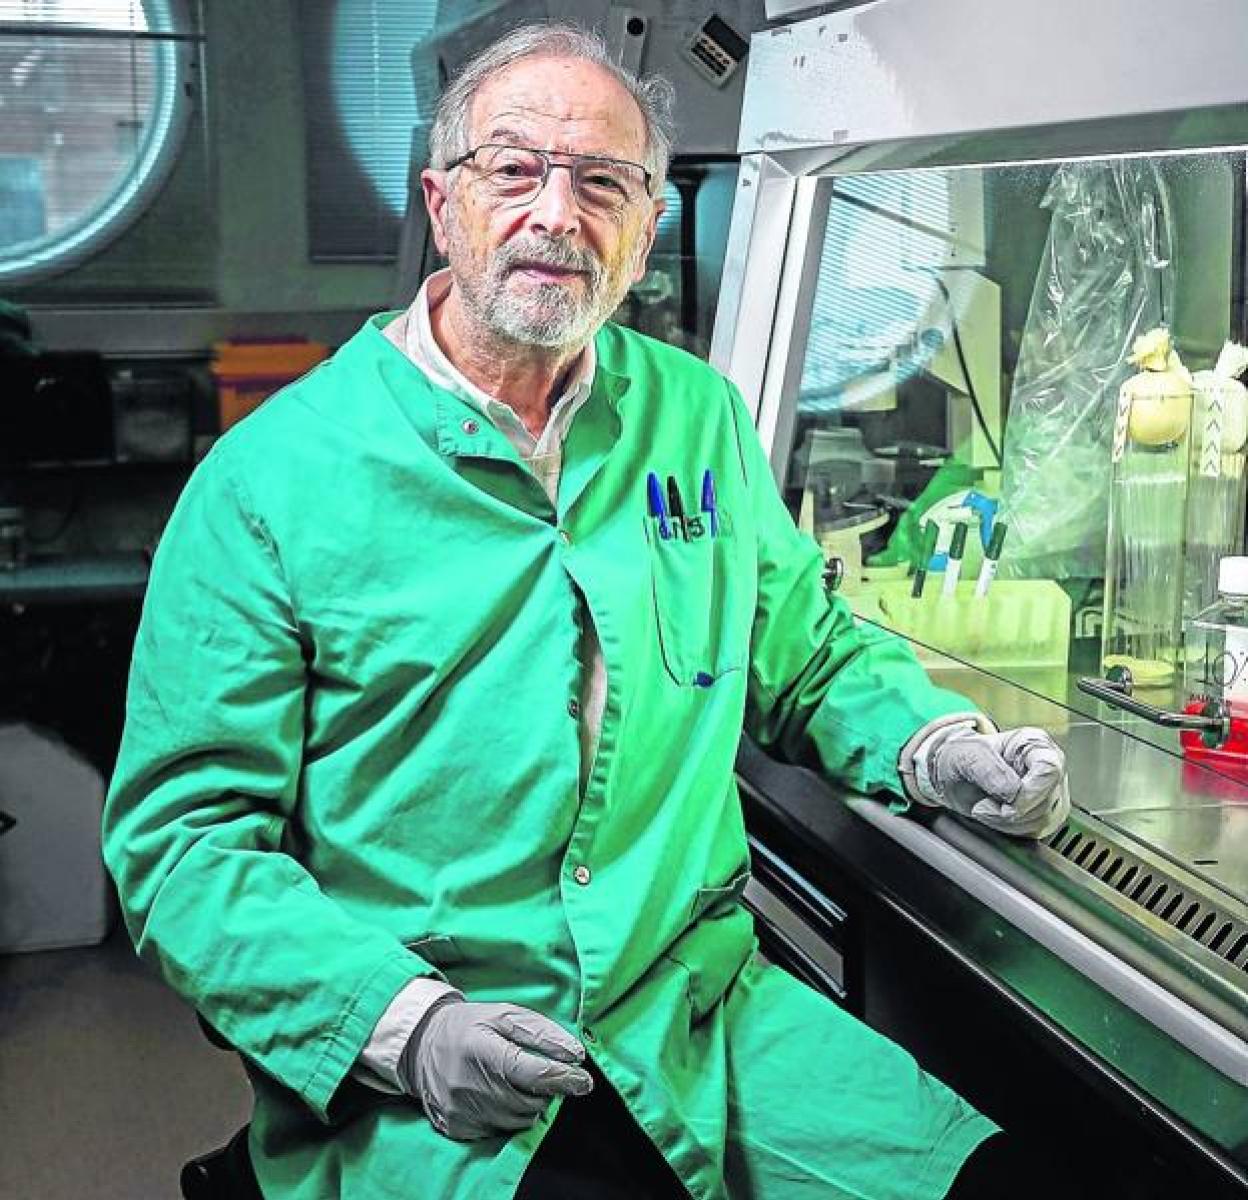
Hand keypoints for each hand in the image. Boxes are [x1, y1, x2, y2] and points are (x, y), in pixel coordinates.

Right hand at [399, 999, 592, 1139]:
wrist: (421, 1046)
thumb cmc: (469, 1026)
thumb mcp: (504, 1015)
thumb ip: (542, 1033)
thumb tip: (576, 1054)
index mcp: (482, 1049)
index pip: (534, 1073)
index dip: (564, 1078)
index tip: (584, 1080)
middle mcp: (469, 1085)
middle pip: (530, 1101)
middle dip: (546, 1089)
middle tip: (540, 1072)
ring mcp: (461, 1110)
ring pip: (519, 1119)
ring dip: (529, 1103)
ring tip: (516, 1081)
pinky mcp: (457, 1128)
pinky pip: (500, 1131)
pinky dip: (509, 1115)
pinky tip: (499, 1095)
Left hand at [927, 726, 1069, 838]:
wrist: (953, 777)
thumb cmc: (962, 757)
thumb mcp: (966, 756)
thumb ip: (990, 771)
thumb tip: (1013, 793)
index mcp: (1035, 743)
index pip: (1050, 770)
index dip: (1029, 793)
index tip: (1005, 805)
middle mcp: (1049, 767)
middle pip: (1046, 801)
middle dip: (1009, 812)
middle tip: (982, 805)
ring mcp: (1050, 792)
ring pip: (1042, 820)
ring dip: (1006, 822)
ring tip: (985, 807)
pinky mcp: (1045, 814)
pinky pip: (1035, 832)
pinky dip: (1009, 830)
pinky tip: (994, 816)